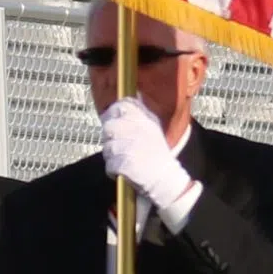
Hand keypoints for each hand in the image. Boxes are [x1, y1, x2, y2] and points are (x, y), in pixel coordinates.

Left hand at [100, 99, 196, 221]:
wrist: (165, 179)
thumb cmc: (158, 155)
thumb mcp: (153, 127)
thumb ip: (141, 112)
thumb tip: (135, 94)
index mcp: (143, 119)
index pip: (120, 106)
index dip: (112, 114)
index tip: (114, 122)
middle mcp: (136, 130)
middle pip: (108, 128)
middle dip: (111, 139)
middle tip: (122, 148)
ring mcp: (129, 147)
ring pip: (107, 148)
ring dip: (113, 157)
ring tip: (127, 160)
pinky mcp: (124, 163)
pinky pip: (109, 165)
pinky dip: (114, 171)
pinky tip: (125, 171)